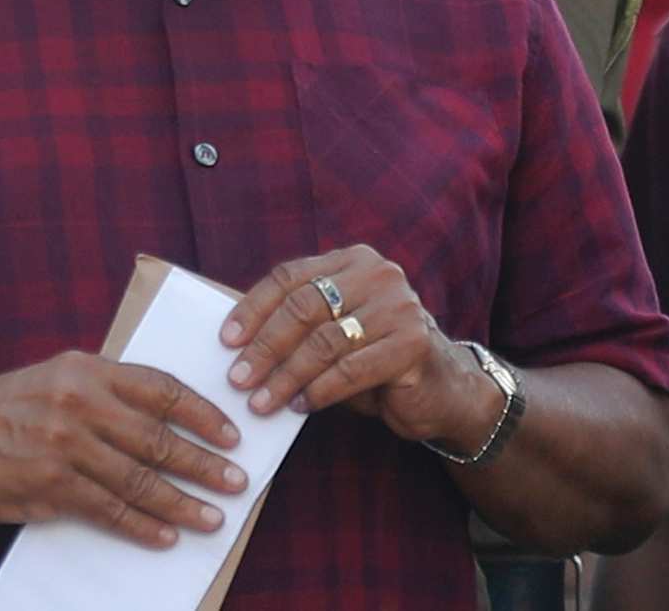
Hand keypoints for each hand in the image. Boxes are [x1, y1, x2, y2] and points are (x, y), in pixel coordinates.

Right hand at [0, 351, 246, 548]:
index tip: (233, 434)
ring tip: (211, 517)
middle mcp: (79, 403)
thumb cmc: (3, 406)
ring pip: (139, 479)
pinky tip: (164, 535)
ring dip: (182, 502)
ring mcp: (64, 446)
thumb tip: (163, 416)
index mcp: (87, 369)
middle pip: (158, 436)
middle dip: (204, 463)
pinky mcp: (49, 486)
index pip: (161, 388)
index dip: (203, 413)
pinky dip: (141, 525)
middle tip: (236, 481)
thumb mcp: (55, 377)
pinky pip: (108, 510)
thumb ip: (104, 390)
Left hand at [220, 246, 500, 451]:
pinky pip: (352, 368)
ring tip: (261, 402)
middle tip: (237, 378)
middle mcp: (377, 274)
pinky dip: (321, 390)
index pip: (290, 276)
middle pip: (304, 306)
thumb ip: (298, 327)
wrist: (443, 389)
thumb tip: (235, 343)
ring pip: (325, 341)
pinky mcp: (414, 343)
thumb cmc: (375, 359)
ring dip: (287, 376)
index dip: (253, 308)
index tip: (225, 340)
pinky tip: (302, 407)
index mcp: (352, 261)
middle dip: (265, 347)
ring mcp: (399, 306)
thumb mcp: (334, 333)